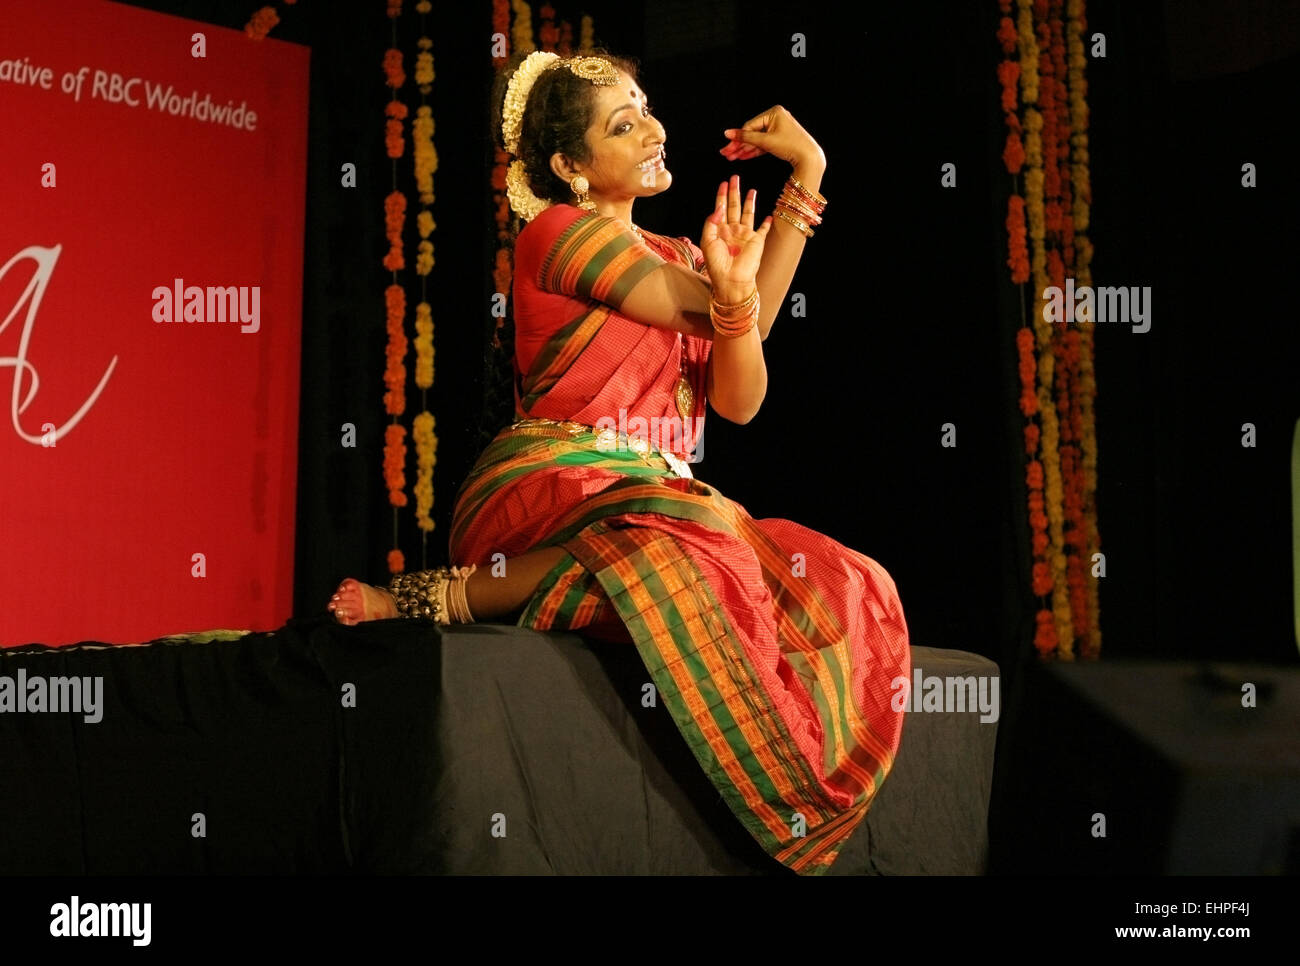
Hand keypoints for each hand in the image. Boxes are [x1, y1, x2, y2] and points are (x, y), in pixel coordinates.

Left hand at [700, 175, 772, 296]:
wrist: (732, 280)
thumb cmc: (717, 264)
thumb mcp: (707, 241)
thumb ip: (711, 222)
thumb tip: (719, 207)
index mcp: (719, 231)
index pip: (720, 208)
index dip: (722, 196)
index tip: (723, 183)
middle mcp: (732, 231)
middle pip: (734, 207)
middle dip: (734, 192)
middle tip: (735, 178)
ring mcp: (745, 235)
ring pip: (748, 213)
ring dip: (749, 202)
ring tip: (750, 189)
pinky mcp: (757, 241)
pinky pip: (763, 229)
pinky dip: (766, 222)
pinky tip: (768, 215)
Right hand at [719, 105, 825, 169]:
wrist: (809, 158)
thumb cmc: (791, 145)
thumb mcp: (765, 141)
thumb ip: (745, 137)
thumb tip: (728, 133)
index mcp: (774, 112)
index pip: (750, 125)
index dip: (737, 138)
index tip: (727, 146)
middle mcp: (777, 117)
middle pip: (752, 132)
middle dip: (739, 145)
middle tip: (726, 153)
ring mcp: (779, 128)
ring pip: (757, 139)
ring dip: (745, 149)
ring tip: (732, 157)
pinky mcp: (780, 138)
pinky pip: (764, 143)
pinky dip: (755, 150)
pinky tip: (743, 156)